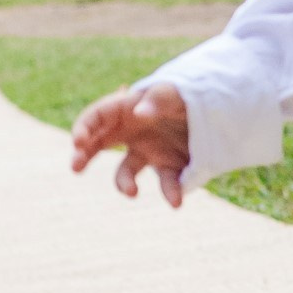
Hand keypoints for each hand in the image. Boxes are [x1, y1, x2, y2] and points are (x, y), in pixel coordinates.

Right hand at [72, 81, 191, 205]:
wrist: (217, 110)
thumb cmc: (188, 93)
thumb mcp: (175, 91)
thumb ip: (158, 98)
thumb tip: (139, 113)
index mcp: (128, 108)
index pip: (97, 116)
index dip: (83, 127)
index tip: (78, 142)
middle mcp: (132, 132)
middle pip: (97, 145)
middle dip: (82, 155)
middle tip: (75, 167)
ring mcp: (149, 152)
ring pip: (126, 172)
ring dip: (124, 184)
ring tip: (132, 192)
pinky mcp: (169, 167)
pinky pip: (165, 184)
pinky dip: (169, 193)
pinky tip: (175, 201)